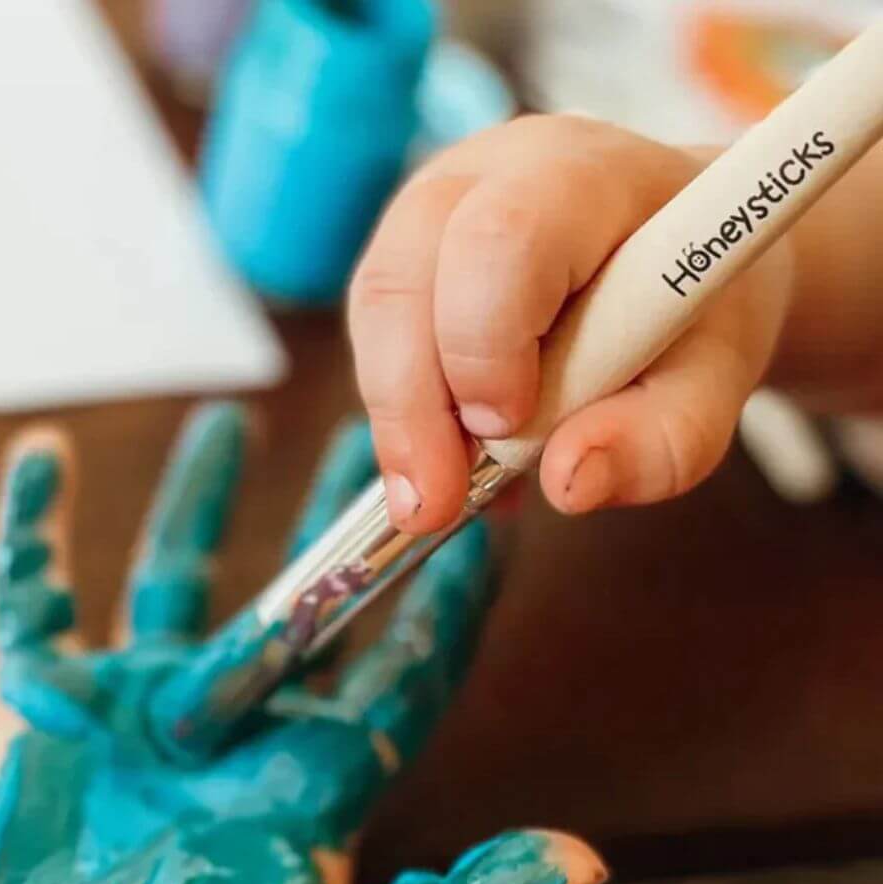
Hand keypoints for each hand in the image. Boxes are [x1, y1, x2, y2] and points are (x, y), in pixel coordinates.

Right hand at [0, 404, 604, 883]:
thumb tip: (582, 865)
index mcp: (307, 776)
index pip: (400, 663)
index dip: (448, 595)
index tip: (493, 517)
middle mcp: (233, 726)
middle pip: (301, 592)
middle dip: (339, 514)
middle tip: (380, 425)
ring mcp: (135, 705)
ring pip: (174, 571)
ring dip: (199, 497)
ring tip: (228, 424)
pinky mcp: (43, 703)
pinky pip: (33, 591)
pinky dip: (33, 525)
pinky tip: (46, 451)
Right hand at [349, 114, 795, 530]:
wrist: (680, 252)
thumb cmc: (696, 305)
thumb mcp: (715, 380)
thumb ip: (664, 437)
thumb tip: (567, 482)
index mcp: (583, 177)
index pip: (502, 240)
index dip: (487, 344)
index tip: (508, 428)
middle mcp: (488, 174)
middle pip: (404, 276)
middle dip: (411, 403)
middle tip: (433, 504)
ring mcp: (433, 207)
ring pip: (374, 308)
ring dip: (396, 415)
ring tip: (434, 491)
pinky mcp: (406, 255)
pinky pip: (373, 334)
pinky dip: (399, 408)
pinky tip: (441, 451)